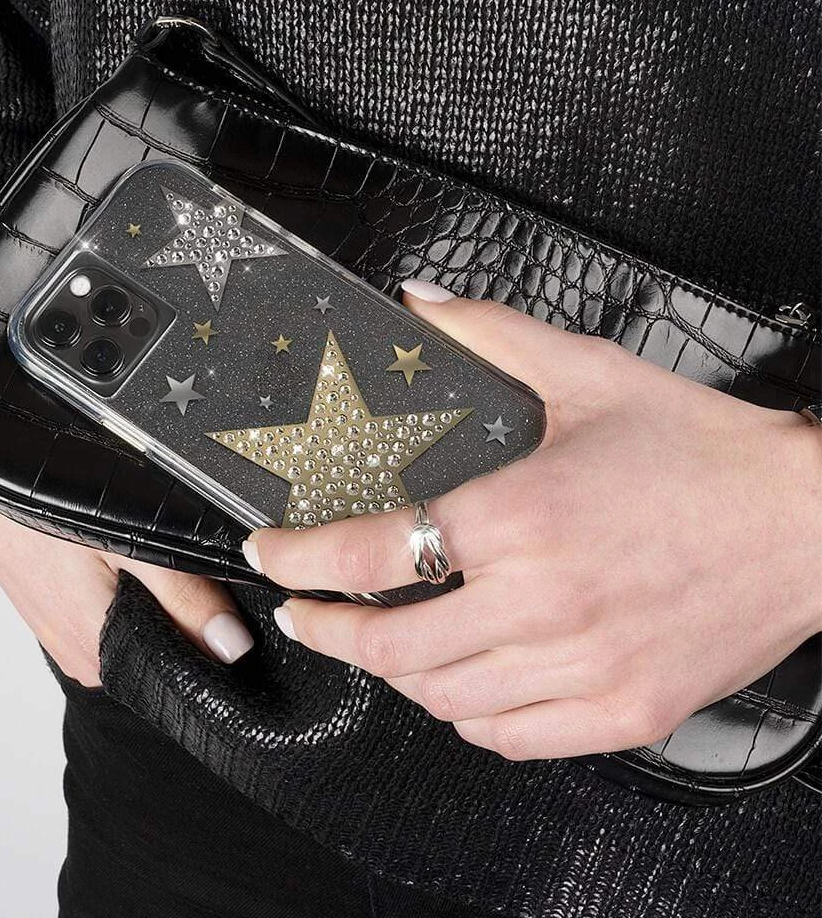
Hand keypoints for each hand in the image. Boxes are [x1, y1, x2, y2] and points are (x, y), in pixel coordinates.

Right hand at [0, 456, 253, 685]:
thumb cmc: (39, 499)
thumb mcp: (127, 542)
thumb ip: (182, 595)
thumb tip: (232, 645)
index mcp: (101, 653)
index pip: (184, 669)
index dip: (219, 634)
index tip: (235, 597)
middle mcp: (82, 653)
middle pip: (165, 644)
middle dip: (192, 607)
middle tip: (192, 555)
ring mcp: (65, 629)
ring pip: (140, 619)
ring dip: (160, 589)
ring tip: (153, 542)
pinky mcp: (56, 604)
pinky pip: (111, 602)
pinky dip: (130, 578)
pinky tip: (125, 544)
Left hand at [243, 280, 821, 759]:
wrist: (809, 521)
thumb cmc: (702, 453)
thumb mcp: (590, 375)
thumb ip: (490, 335)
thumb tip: (421, 305)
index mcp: (522, 517)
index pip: (373, 550)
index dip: (301, 558)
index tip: (273, 557)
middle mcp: (544, 601)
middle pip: (391, 644)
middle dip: (327, 631)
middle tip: (305, 614)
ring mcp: (583, 667)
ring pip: (443, 697)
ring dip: (393, 671)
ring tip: (381, 641)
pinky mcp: (621, 710)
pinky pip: (509, 736)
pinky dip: (464, 712)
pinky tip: (459, 682)